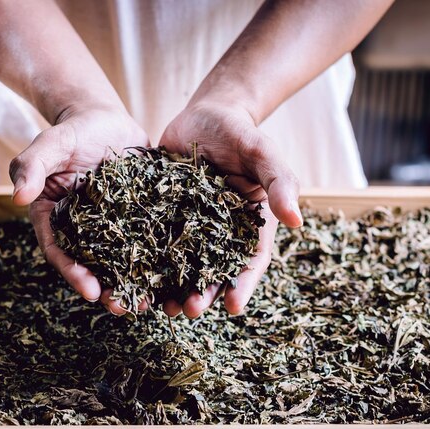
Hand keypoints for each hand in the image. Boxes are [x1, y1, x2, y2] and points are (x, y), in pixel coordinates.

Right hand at [10, 103, 148, 314]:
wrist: (103, 119)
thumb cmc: (71, 131)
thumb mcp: (50, 144)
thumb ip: (31, 166)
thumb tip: (17, 197)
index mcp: (55, 218)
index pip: (60, 251)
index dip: (74, 273)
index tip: (90, 292)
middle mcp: (83, 229)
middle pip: (92, 265)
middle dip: (107, 289)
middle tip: (123, 308)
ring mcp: (112, 226)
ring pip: (121, 260)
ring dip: (133, 283)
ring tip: (149, 302)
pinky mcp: (138, 218)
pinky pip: (148, 241)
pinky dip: (158, 260)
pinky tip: (173, 275)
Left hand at [159, 101, 302, 317]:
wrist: (205, 115)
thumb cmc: (241, 134)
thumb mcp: (263, 154)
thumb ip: (280, 183)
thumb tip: (298, 221)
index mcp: (248, 226)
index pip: (249, 261)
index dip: (242, 285)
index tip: (234, 307)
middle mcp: (218, 234)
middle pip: (211, 271)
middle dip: (202, 294)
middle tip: (189, 312)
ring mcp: (188, 228)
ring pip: (180, 264)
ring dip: (171, 288)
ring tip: (161, 307)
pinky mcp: (161, 217)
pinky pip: (152, 243)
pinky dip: (144, 261)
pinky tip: (131, 277)